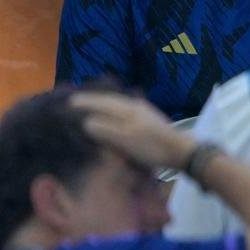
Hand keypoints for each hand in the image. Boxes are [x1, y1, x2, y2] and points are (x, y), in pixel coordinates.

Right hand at [72, 92, 195, 170]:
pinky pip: (125, 108)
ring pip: (118, 103)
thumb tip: (86, 122)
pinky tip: (115, 114)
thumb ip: (105, 129)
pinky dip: (114, 109)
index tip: (69, 102)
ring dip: (104, 103)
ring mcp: (144, 110)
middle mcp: (135, 105)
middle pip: (110, 99)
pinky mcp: (150, 118)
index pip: (101, 102)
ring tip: (92, 104)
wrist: (181, 151)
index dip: (85, 102)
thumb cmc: (151, 146)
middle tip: (77, 100)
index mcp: (127, 108)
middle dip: (93, 99)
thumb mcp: (125, 140)